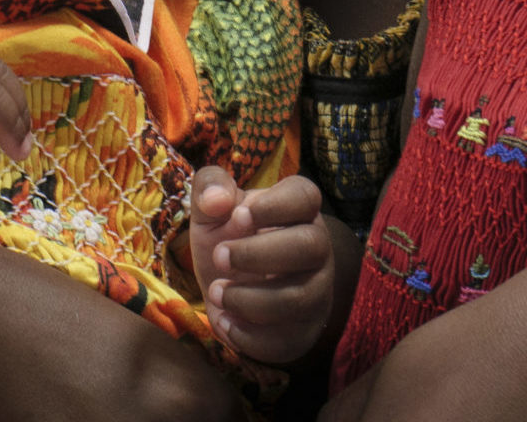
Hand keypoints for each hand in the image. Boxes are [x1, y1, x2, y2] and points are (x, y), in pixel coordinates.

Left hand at [184, 167, 333, 362]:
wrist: (234, 288)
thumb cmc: (228, 238)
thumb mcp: (212, 210)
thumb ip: (209, 189)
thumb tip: (216, 200)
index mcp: (298, 209)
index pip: (306, 196)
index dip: (275, 205)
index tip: (237, 217)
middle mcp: (317, 248)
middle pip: (311, 246)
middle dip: (258, 254)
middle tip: (219, 257)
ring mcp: (316, 291)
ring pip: (299, 298)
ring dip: (250, 298)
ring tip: (216, 293)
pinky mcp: (304, 329)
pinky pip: (286, 338)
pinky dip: (249, 334)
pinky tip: (224, 322)